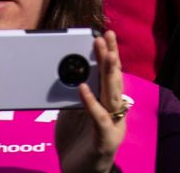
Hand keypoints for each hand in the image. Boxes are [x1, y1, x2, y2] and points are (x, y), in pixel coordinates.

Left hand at [55, 30, 126, 172]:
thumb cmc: (77, 144)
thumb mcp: (71, 114)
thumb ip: (72, 95)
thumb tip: (65, 74)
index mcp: (108, 104)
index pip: (110, 75)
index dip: (108, 55)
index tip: (103, 35)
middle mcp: (115, 112)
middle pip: (114, 80)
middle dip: (110, 56)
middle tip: (106, 35)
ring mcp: (113, 126)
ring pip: (112, 94)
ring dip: (108, 72)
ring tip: (105, 53)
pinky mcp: (105, 140)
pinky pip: (99, 118)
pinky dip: (91, 102)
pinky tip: (83, 88)